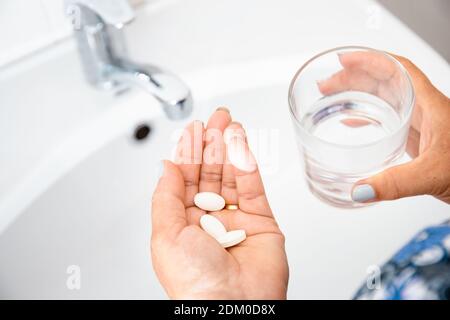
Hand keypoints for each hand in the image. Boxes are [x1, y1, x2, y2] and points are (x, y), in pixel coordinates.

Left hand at [151, 108, 288, 298]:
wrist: (232, 308)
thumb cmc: (194, 282)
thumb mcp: (165, 235)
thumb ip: (165, 197)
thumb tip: (165, 167)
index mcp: (183, 224)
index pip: (185, 179)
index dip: (187, 153)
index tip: (191, 130)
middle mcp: (209, 219)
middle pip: (209, 172)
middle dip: (211, 144)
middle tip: (214, 118)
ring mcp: (237, 219)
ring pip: (232, 175)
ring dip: (229, 147)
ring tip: (227, 123)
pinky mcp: (262, 221)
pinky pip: (253, 185)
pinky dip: (247, 161)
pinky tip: (241, 141)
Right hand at [319, 52, 449, 203]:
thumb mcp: (434, 174)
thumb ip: (396, 183)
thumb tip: (360, 190)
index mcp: (430, 106)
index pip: (397, 69)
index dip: (369, 60)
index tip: (344, 60)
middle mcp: (424, 111)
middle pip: (384, 81)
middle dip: (352, 79)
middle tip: (326, 85)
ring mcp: (421, 125)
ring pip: (384, 99)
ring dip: (356, 96)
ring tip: (331, 99)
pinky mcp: (418, 140)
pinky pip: (387, 120)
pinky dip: (366, 117)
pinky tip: (352, 124)